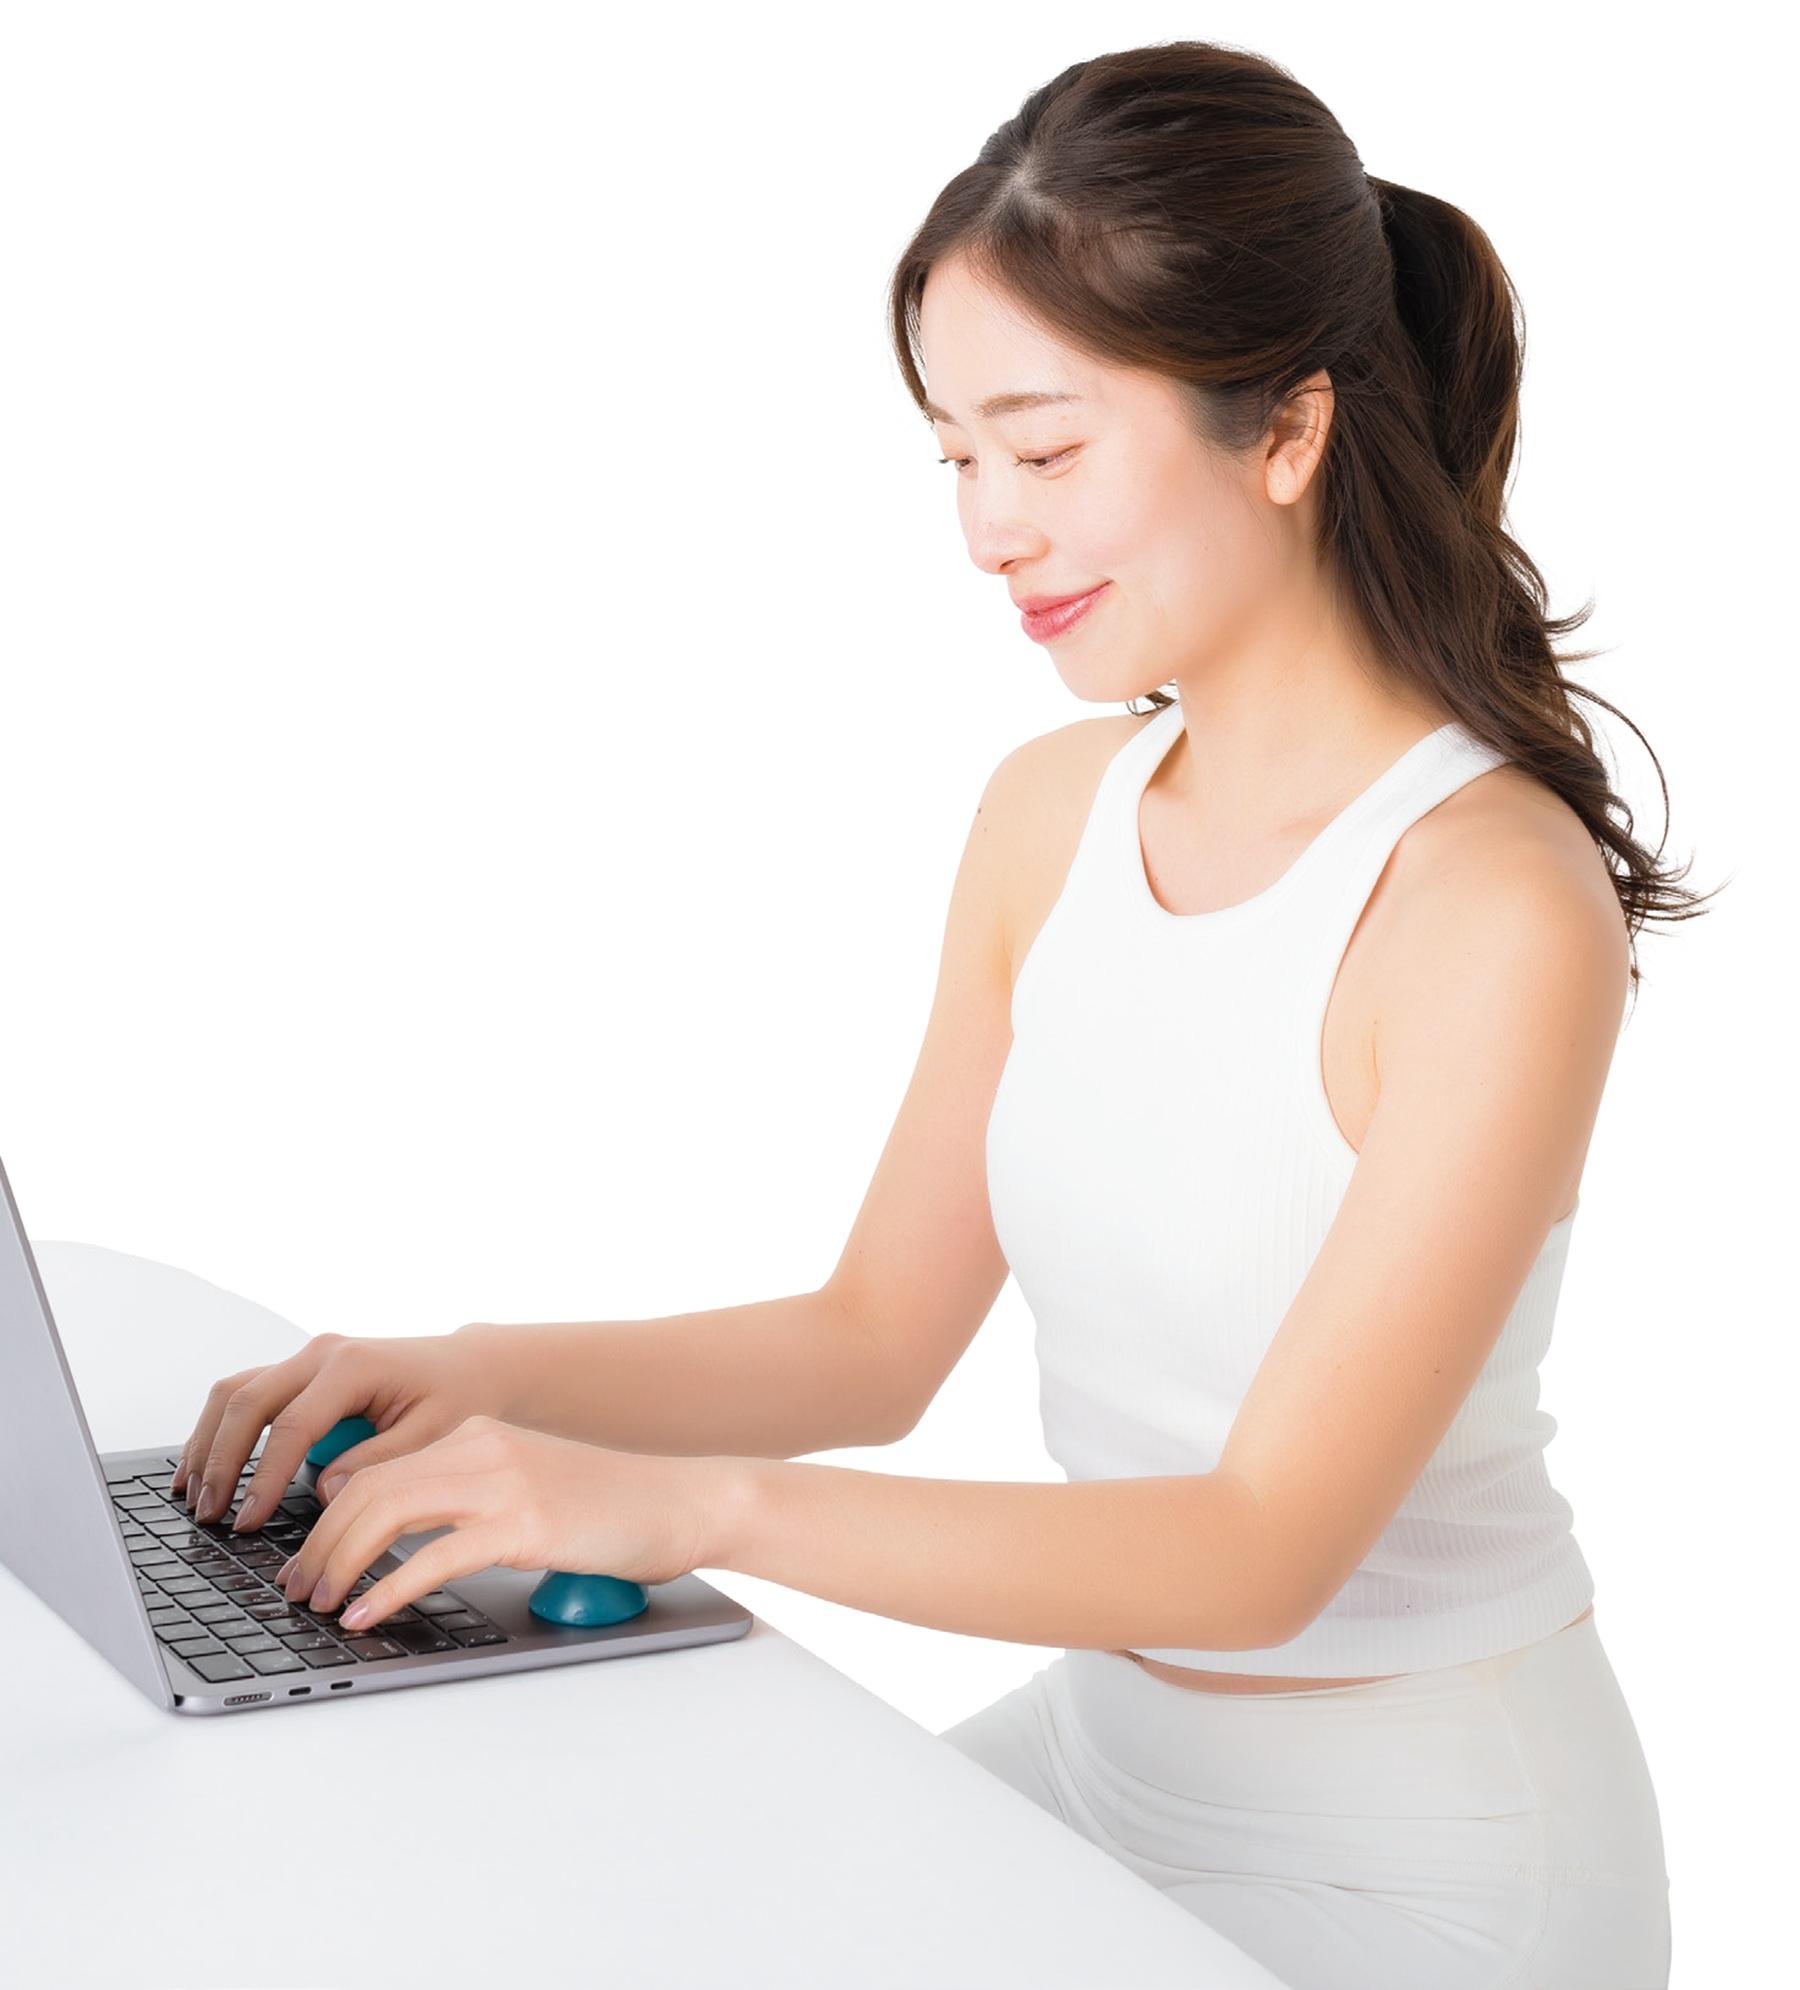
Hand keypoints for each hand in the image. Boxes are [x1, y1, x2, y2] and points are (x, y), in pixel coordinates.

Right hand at [174, 1327, 508, 1527]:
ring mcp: (308, 1358)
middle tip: (208, 1515)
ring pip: (234, 1392)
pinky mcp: (301, 1370)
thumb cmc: (458, 1396)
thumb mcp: (434, 1434)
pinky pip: (246, 1393)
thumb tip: (323, 1494)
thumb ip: (378, 1462)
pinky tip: (202, 1467)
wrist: (470, 1366)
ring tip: (192, 1496)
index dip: (262, 1479)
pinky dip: (218, 1429)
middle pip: (247, 1401)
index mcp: (354, 1366)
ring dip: (207, 1442)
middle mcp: (322, 1353)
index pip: (291, 1427)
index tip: (247, 1522)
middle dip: (220, 1461)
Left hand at [272, 1415, 729, 1630]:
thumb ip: (474, 1505)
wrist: (686, 1502)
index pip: (375, 1469)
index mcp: (479, 1436)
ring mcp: (504, 1483)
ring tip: (319, 1603)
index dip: (327, 1518)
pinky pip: (432, 1556)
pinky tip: (367, 1614)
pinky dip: (387, 1589)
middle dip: (318, 1544)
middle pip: (367, 1489)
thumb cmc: (615, 1510)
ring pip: (386, 1513)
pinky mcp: (523, 1524)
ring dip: (339, 1563)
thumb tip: (408, 1549)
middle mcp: (483, 1448)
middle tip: (296, 1590)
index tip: (306, 1561)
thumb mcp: (530, 1490)